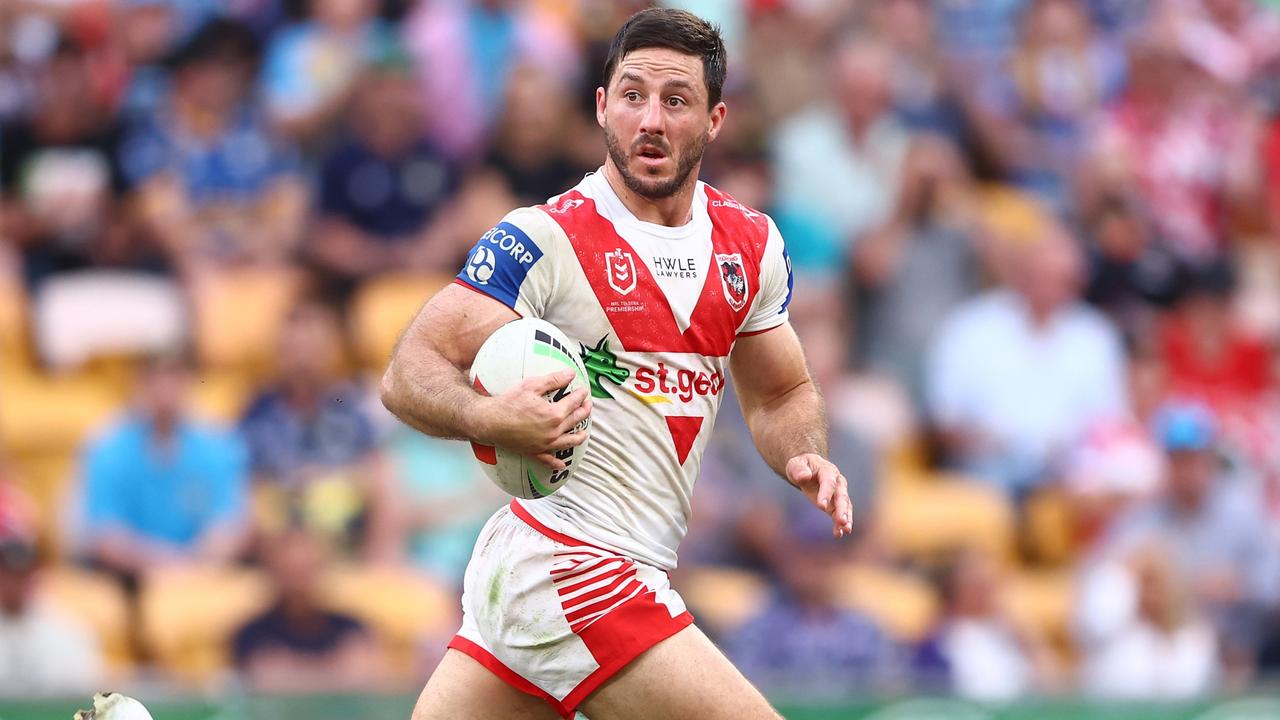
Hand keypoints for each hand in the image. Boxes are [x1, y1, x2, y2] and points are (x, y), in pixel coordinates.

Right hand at [473, 369, 591, 469]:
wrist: (490, 422)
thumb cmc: (509, 403)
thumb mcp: (531, 385)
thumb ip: (553, 380)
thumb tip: (570, 374)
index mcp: (554, 415)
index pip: (574, 403)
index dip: (581, 395)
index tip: (584, 390)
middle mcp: (553, 432)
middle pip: (575, 421)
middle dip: (584, 411)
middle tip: (588, 405)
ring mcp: (545, 444)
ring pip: (569, 442)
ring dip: (579, 436)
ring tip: (584, 432)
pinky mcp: (534, 452)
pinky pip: (548, 460)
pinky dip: (556, 463)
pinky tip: (561, 466)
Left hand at [785, 453, 853, 537]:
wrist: (808, 468)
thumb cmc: (801, 466)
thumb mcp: (796, 464)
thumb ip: (799, 470)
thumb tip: (804, 476)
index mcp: (827, 470)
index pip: (828, 482)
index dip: (826, 493)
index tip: (821, 506)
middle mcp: (837, 482)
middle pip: (841, 495)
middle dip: (842, 509)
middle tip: (842, 521)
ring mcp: (838, 493)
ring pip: (844, 506)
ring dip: (845, 518)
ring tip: (846, 530)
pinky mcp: (836, 504)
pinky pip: (839, 514)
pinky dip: (839, 524)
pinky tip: (838, 534)